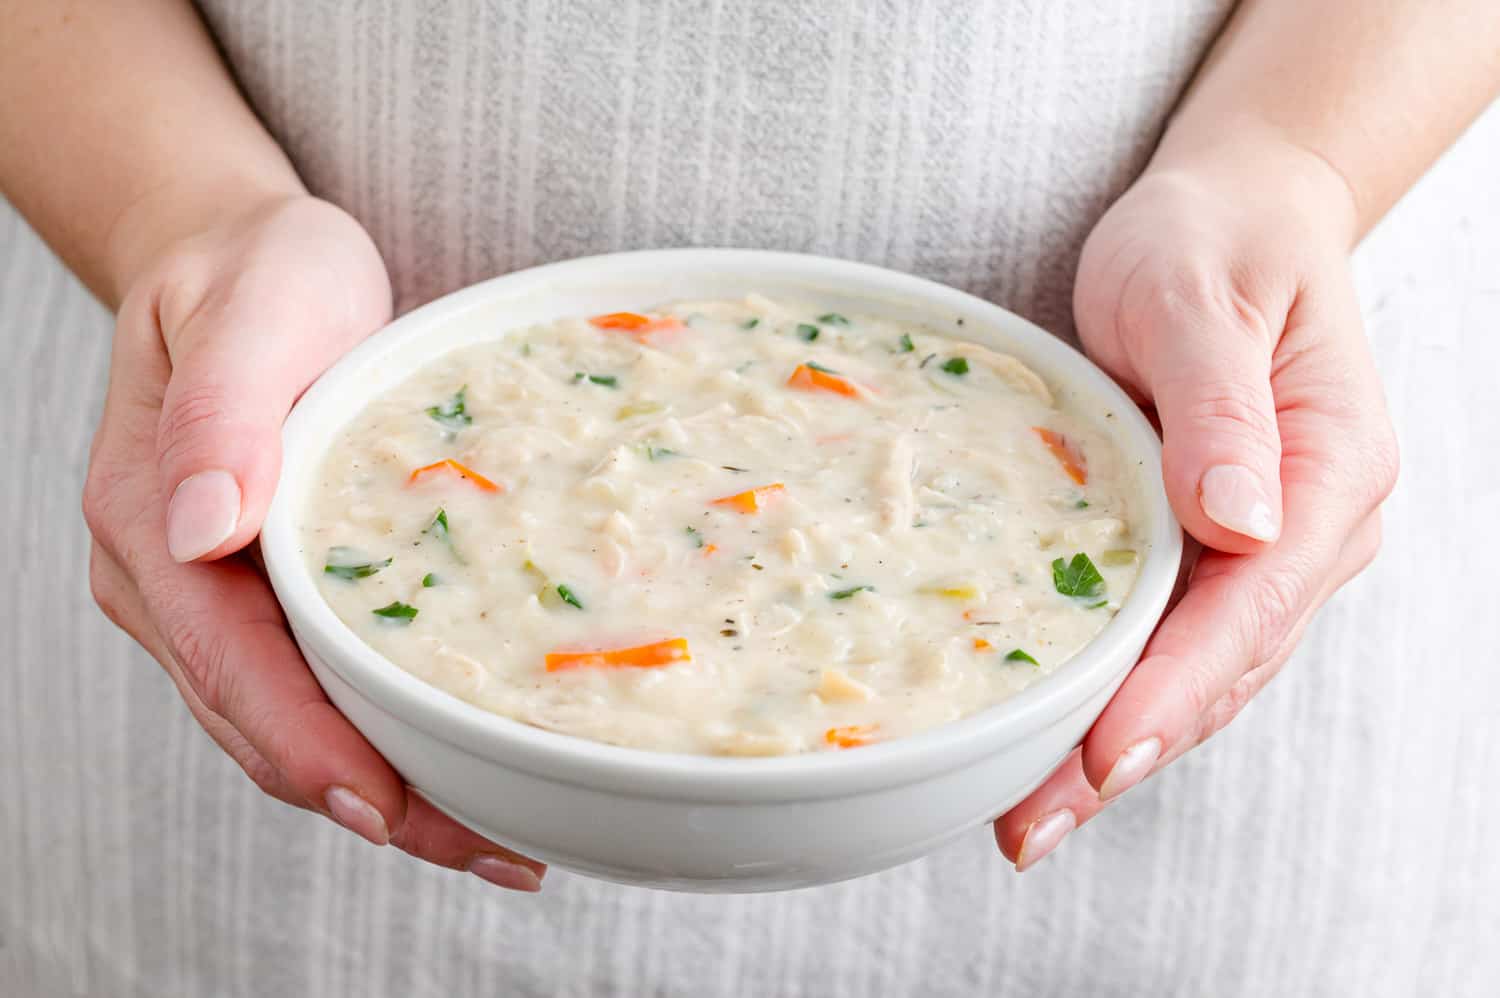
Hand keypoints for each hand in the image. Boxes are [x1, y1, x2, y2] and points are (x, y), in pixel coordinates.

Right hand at [83, 195, 545, 890]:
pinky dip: (385, 736)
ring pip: (293, 725)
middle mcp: (173, 581)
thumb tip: (203, 526)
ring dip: (390, 788)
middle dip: (374, 799)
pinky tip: (460, 760)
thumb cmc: (257, 271)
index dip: (309, 746)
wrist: (248, 261)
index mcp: (149, 521)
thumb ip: (223, 410)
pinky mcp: (268, 596)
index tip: (391, 806)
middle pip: (264, 725)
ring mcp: (216, 599)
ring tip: (500, 833)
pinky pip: (318, 687)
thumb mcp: (255, 306)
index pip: (228, 665)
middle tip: (494, 847)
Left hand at [995, 141, 1398, 869]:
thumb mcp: (1200, 298)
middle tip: (1030, 825)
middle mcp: (1312, 530)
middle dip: (1125, 749)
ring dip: (1112, 746)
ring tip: (1025, 817)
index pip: (1253, 605)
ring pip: (1195, 673)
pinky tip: (1049, 740)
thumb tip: (1241, 527)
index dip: (1174, 686)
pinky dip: (1113, 694)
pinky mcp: (1214, 551)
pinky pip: (1168, 640)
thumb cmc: (1213, 241)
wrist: (1233, 218)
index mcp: (1334, 472)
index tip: (1103, 753)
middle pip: (1222, 667)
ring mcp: (1267, 549)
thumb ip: (1221, 410)